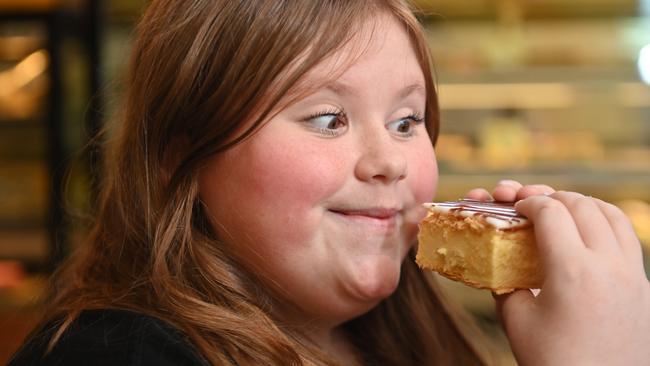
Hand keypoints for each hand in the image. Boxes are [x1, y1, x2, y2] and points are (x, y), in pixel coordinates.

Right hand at [467, 182, 649, 364]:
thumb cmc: (551, 361)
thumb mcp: (515, 318)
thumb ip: (507, 279)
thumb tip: (501, 257)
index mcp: (572, 271)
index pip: (550, 212)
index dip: (527, 202)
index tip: (513, 206)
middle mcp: (608, 266)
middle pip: (582, 205)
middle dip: (552, 196)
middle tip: (531, 202)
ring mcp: (632, 275)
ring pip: (612, 214)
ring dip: (583, 203)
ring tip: (562, 208)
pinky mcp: (643, 287)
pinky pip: (628, 238)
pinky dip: (606, 223)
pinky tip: (588, 233)